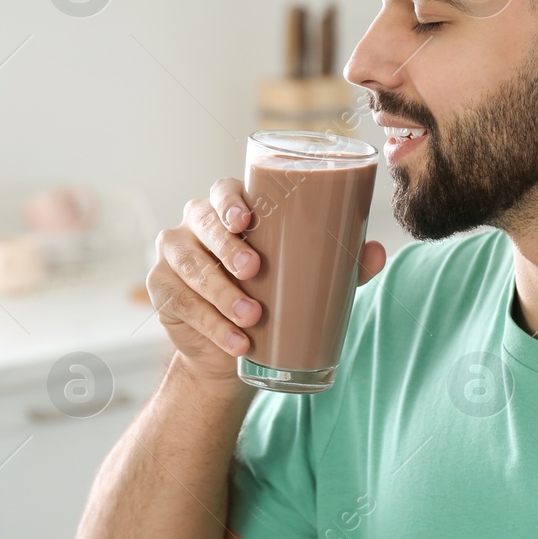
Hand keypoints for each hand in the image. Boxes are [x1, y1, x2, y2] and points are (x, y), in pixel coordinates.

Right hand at [147, 177, 385, 383]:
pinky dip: (211, 325)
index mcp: (231, 210)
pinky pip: (183, 303)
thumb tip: (376, 251)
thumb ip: (340, 264)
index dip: (231, 201)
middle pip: (203, 223)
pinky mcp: (161, 289)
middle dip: (226, 246)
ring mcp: (174, 255)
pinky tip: (235, 341)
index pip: (225, 190)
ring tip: (253, 318)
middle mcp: (196, 225)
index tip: (247, 220)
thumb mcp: (306, 278)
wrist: (236, 348)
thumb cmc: (272, 296)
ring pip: (192, 267)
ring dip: (222, 294)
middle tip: (253, 270)